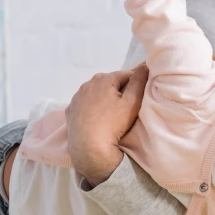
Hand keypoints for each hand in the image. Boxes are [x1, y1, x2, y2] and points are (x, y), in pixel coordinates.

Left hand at [67, 64, 146, 186]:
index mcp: (103, 79)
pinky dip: (91, 108)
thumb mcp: (132, 103)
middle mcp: (87, 84)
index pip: (125, 75)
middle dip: (118, 91)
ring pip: (95, 93)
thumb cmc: (113, 124)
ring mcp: (76, 97)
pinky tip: (97, 119)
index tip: (139, 96)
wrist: (89, 148)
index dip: (135, 84)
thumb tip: (145, 66)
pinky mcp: (70, 111)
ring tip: (111, 115)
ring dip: (104, 99)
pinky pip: (84, 104)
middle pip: (109, 83)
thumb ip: (139, 82)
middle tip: (126, 107)